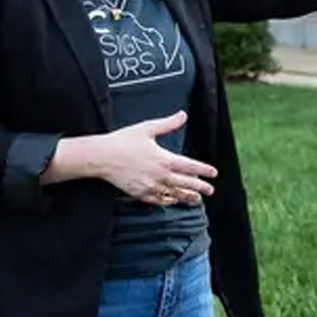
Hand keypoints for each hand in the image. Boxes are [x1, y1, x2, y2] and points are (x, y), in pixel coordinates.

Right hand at [95, 111, 216, 206]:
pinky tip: (173, 200)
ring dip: (187, 196)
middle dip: (200, 187)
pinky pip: (160, 200)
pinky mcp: (141, 194)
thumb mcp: (147, 128)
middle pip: (186, 183)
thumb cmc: (123, 141)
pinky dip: (169, 201)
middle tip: (210, 189)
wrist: (103, 157)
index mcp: (164, 159)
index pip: (190, 166)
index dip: (203, 170)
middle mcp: (160, 175)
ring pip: (175, 194)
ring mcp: (151, 187)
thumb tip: (182, 115)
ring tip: (196, 199)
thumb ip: (168, 123)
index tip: (213, 173)